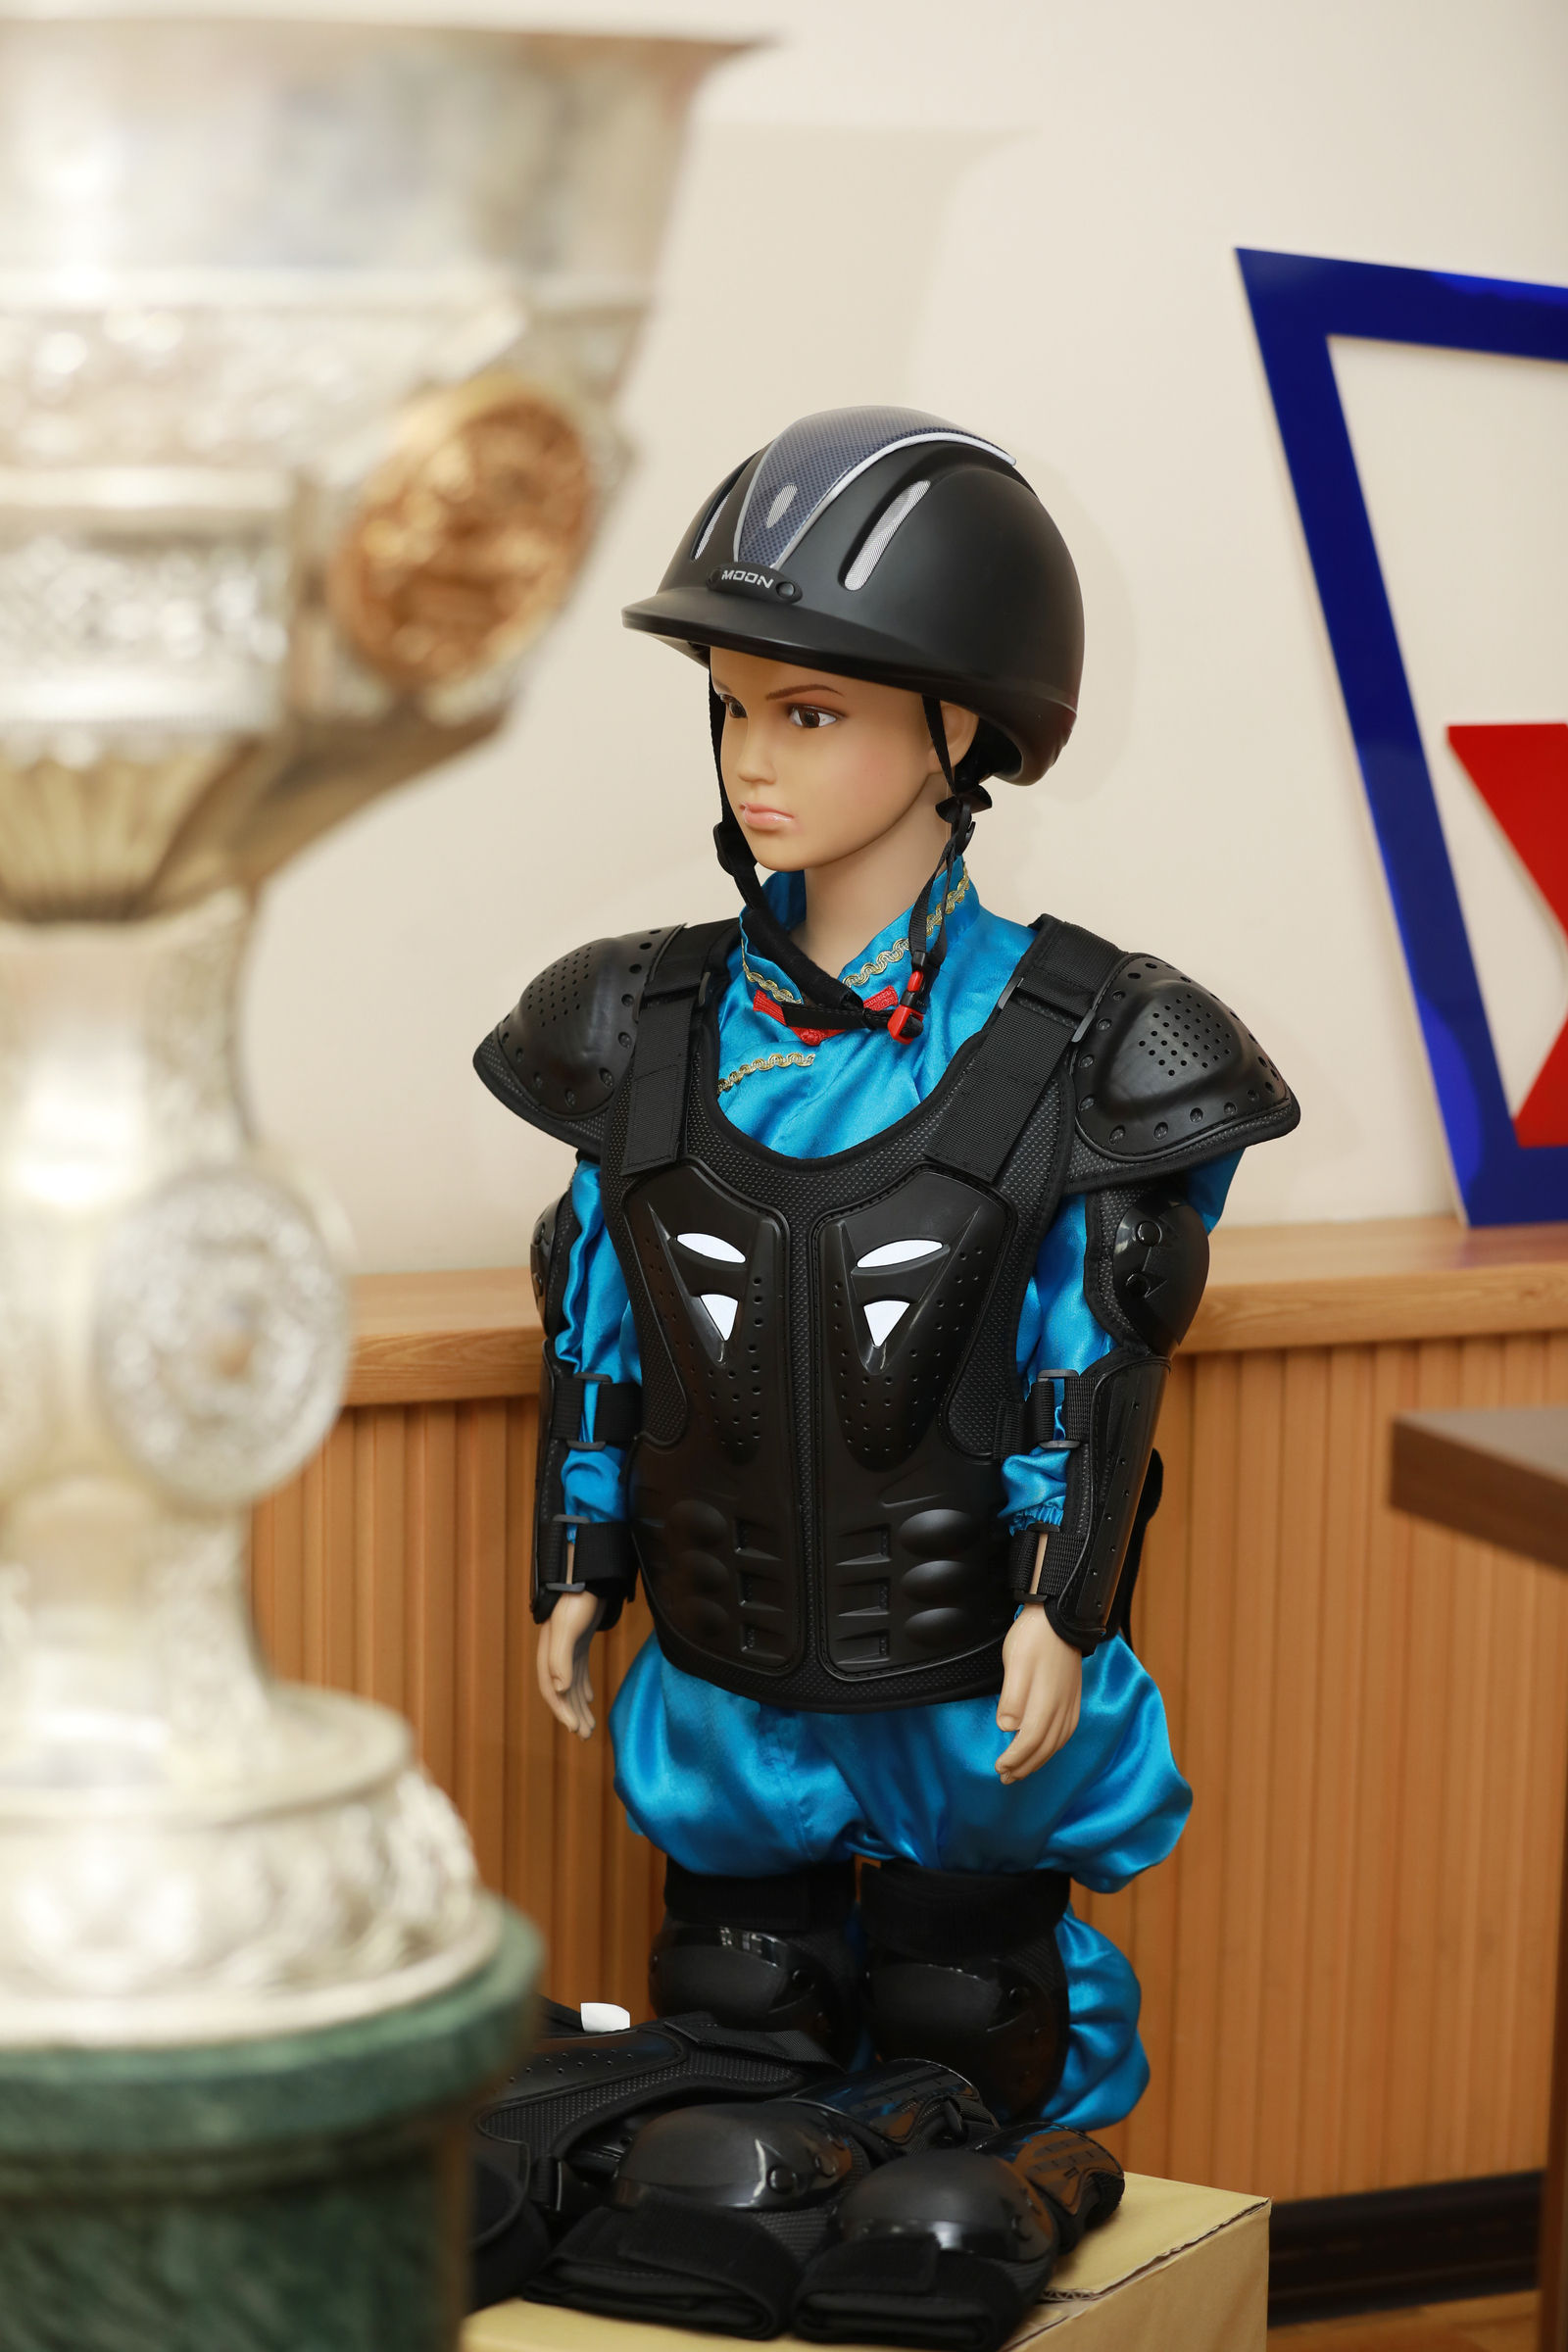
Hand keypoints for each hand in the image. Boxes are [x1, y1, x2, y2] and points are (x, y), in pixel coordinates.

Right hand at [536, 1589, 604, 1739]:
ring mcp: (567, 1648)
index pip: (551, 1690)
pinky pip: (579, 1672)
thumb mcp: (567, 1627)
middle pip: (561, 1692)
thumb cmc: (577, 1599)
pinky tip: (591, 1698)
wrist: (588, 1574)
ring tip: (590, 1726)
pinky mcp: (579, 1641)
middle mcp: (554, 1654)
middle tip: (586, 1735)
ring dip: (579, 1705)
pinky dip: (583, 1687)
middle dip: (572, 1714)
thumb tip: (560, 1688)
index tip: (576, 1729)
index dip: (562, 1711)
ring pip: (571, 1685)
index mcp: (548, 1654)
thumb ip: (560, 1657)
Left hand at [995, 1605, 1082, 1783]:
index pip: (1029, 1742)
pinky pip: (1065, 1733)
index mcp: (1047, 1702)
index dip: (1014, 1758)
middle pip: (1044, 1748)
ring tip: (1022, 1770)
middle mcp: (1062, 1708)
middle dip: (1024, 1766)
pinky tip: (1045, 1748)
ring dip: (1038, 1761)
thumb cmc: (1034, 1638)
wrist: (1060, 1617)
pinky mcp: (1073, 1698)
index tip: (999, 1767)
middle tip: (1006, 1777)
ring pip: (1056, 1743)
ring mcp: (1070, 1704)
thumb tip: (1008, 1728)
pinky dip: (1053, 1747)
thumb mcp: (1016, 1663)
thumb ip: (1013, 1698)